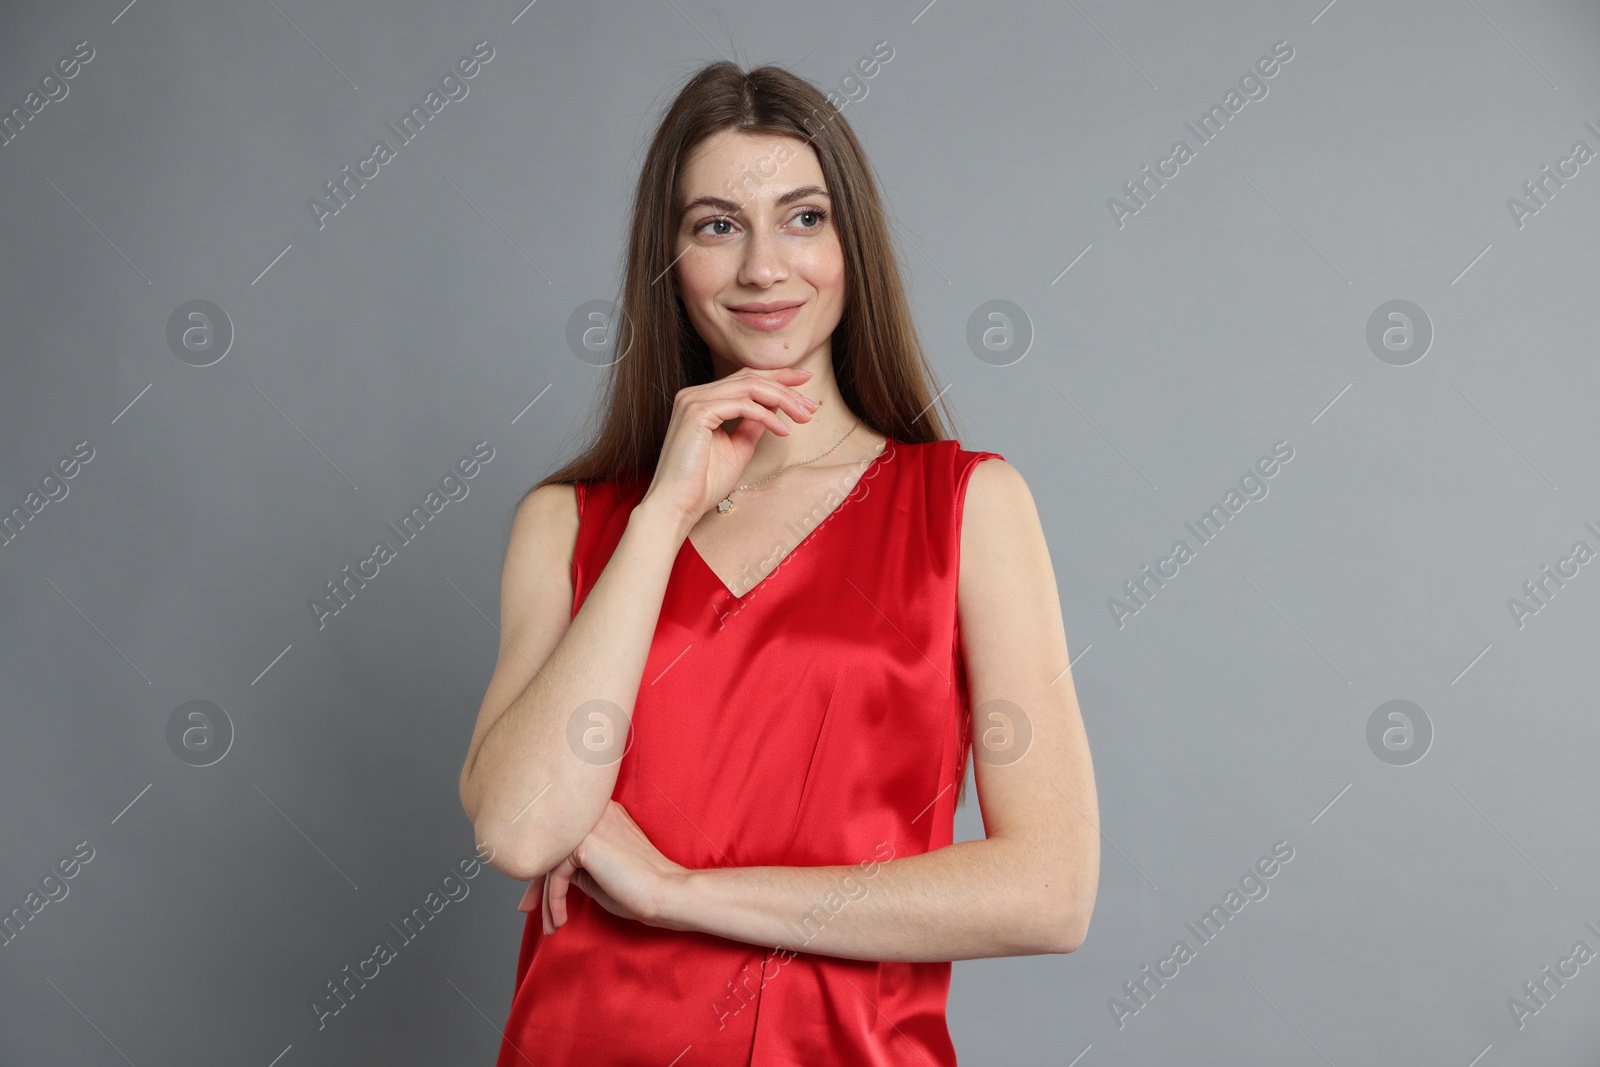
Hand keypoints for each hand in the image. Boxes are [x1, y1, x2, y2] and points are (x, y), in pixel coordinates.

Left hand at [540, 800, 689, 934]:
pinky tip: (560, 920)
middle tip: (526, 908)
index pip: (561, 839)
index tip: (534, 897)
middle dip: (536, 882)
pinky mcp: (584, 844)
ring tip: (550, 926)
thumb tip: (540, 877)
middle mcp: (592, 811)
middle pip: (550, 847)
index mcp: (599, 812)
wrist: (664, 892)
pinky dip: (555, 901)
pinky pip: (557, 876)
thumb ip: (572, 864)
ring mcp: (588, 825)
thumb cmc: (636, 887)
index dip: (544, 869)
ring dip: (546, 898)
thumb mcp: (595, 873)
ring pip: (550, 863)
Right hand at [641, 366, 820, 531]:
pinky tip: (783, 431)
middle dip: (785, 387)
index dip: (777, 377)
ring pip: (749, 387)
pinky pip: (743, 406)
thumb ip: (753, 425)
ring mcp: (694, 400)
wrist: (677, 505)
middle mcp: (695, 394)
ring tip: (804, 416)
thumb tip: (775, 410)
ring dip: (782, 399)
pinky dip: (767, 417)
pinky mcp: (697, 412)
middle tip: (812, 403)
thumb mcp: (738, 448)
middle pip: (749, 377)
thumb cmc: (703, 483)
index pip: (744, 379)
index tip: (805, 382)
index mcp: (702, 400)